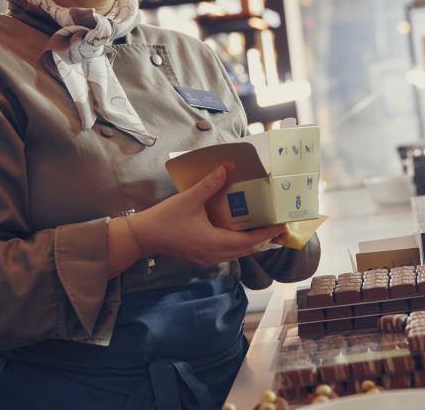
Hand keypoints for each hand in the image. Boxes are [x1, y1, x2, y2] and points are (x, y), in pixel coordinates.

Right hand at [128, 164, 285, 266]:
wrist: (143, 237)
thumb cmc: (165, 219)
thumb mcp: (189, 199)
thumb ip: (209, 184)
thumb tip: (227, 167)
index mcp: (214, 242)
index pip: (249, 241)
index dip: (267, 233)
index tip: (282, 225)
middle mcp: (215, 254)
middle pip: (247, 250)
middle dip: (263, 237)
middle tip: (277, 223)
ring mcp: (208, 258)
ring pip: (237, 253)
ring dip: (251, 241)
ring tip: (264, 226)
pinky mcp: (202, 256)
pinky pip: (227, 252)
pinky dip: (238, 243)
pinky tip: (240, 230)